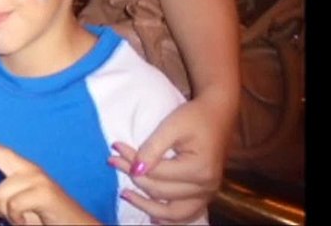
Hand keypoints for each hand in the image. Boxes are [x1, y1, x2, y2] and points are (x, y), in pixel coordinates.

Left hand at [0, 123, 97, 224]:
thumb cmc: (44, 219)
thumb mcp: (16, 213)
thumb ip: (1, 204)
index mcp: (19, 172)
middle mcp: (28, 169)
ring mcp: (36, 177)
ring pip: (1, 194)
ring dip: (10, 214)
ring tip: (28, 218)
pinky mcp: (44, 190)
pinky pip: (14, 205)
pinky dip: (20, 219)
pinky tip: (34, 220)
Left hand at [108, 98, 229, 222]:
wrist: (218, 115)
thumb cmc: (195, 117)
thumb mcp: (171, 126)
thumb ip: (152, 148)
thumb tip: (135, 171)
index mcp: (199, 169)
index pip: (156, 172)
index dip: (132, 161)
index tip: (115, 147)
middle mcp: (206, 187)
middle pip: (160, 192)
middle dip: (133, 178)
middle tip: (113, 161)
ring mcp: (207, 194)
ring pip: (173, 213)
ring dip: (147, 206)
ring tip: (125, 195)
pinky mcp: (205, 195)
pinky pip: (186, 215)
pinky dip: (169, 219)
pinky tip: (153, 218)